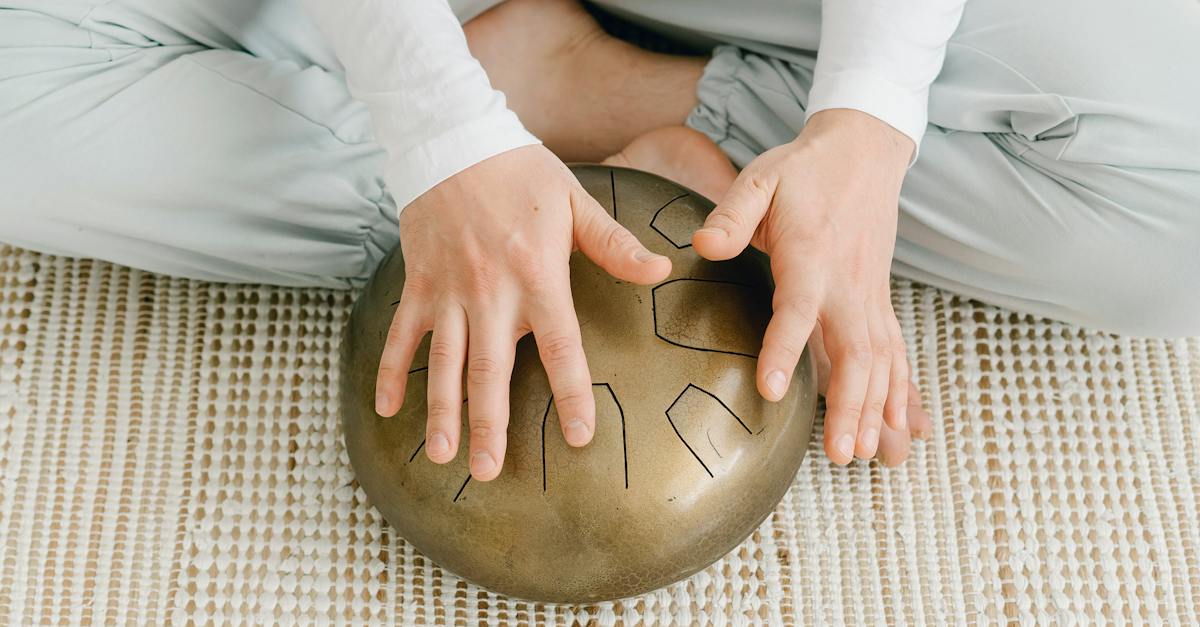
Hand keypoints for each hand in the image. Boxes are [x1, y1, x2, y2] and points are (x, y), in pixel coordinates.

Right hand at [376, 145, 671, 479]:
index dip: (571, 394)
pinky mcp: (418, 284)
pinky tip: (388, 409)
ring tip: (441, 455)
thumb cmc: (522, 172)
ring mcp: (448, 291)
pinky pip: (401, 335)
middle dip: (489, 425)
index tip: (578, 437)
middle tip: (488, 472)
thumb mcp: (575, 203)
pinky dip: (392, 371)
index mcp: (537, 277)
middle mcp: (490, 293)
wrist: (453, 139)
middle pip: (490, 371)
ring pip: (444, 363)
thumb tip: (661, 270)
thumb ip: (615, 245)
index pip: (560, 348)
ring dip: (441, 411)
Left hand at [692, 109, 921, 464]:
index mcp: (811, 254)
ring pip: (880, 361)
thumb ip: (732, 214)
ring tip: (871, 456)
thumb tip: (703, 244)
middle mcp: (848, 282)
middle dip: (851, 406)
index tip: (770, 389)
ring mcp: (870, 293)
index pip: (798, 309)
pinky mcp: (879, 299)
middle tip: (842, 455)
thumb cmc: (802, 169)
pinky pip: (896, 351)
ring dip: (878, 410)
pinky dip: (901, 392)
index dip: (785, 349)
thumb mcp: (759, 178)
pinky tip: (904, 430)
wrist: (863, 150)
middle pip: (855, 351)